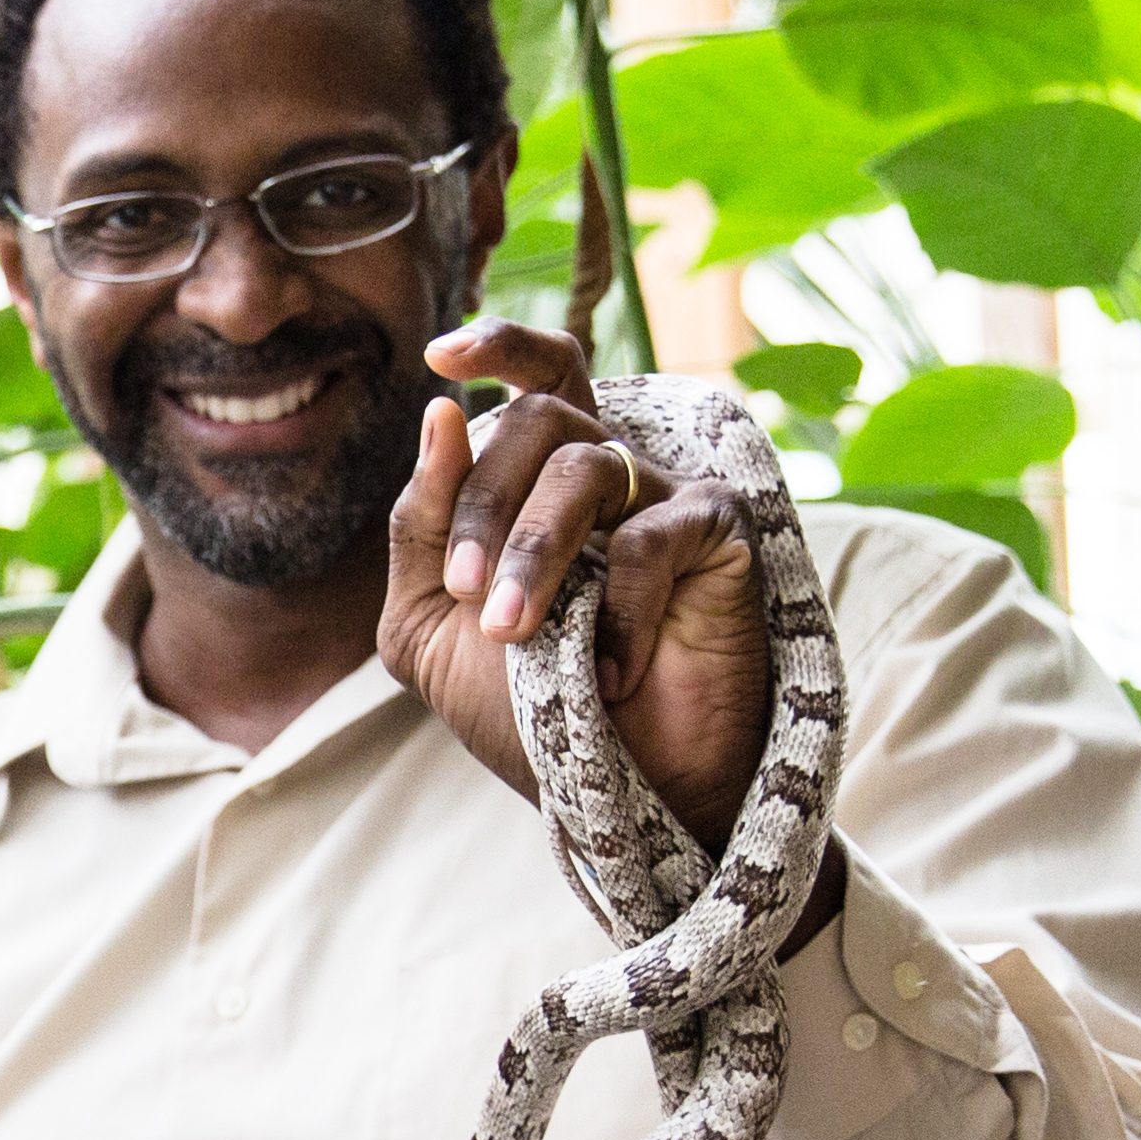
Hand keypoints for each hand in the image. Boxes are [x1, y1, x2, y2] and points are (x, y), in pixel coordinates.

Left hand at [379, 320, 773, 840]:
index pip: (533, 378)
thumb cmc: (526, 710)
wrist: (617, 794)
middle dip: (486, 504)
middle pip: (538, 419)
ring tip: (515, 633)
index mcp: (538, 481)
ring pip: (585, 464)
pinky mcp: (719, 534)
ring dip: (535, 551)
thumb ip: (420, 528)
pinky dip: (616, 607)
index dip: (497, 345)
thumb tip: (438, 414)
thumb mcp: (431, 627)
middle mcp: (607, 472)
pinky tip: (610, 669)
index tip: (441, 352)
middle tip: (471, 595)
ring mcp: (665, 495)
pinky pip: (649, 535)